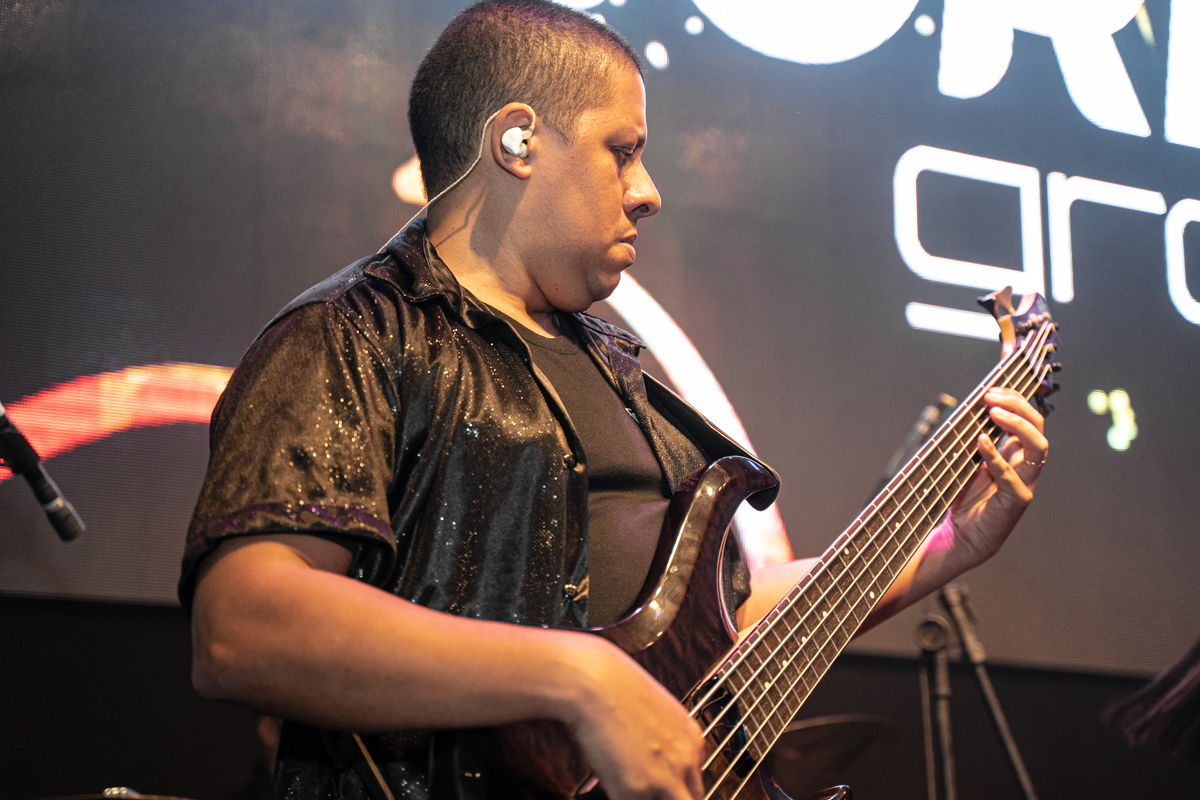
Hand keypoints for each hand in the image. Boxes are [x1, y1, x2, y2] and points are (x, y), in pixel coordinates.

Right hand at [564, 637, 704, 799]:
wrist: (593, 681)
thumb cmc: (614, 686)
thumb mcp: (656, 711)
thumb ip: (665, 740)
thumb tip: (656, 756)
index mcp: (692, 740)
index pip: (697, 783)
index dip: (676, 789)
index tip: (662, 788)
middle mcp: (685, 761)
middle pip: (691, 799)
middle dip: (669, 797)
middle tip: (647, 790)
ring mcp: (663, 780)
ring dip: (650, 798)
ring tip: (630, 788)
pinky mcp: (634, 791)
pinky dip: (623, 797)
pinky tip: (613, 786)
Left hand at [944, 387, 1047, 569]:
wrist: (956, 536)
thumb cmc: (960, 496)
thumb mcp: (963, 458)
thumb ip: (970, 434)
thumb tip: (967, 404)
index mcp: (1015, 450)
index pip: (1027, 416)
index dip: (1019, 395)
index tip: (997, 380)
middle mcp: (1025, 463)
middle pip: (1038, 426)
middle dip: (1019, 405)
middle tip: (992, 396)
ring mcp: (1025, 482)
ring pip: (1039, 447)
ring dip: (1017, 425)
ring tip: (994, 411)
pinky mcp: (1016, 502)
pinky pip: (1014, 476)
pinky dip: (998, 457)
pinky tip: (981, 442)